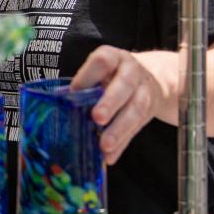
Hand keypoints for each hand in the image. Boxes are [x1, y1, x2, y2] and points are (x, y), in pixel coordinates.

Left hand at [71, 45, 165, 164]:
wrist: (153, 78)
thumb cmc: (114, 75)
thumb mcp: (101, 71)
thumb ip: (86, 84)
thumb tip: (60, 100)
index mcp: (114, 58)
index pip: (103, 61)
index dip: (88, 75)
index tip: (75, 91)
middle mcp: (132, 71)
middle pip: (124, 86)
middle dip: (110, 102)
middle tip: (97, 118)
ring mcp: (145, 91)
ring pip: (136, 110)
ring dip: (119, 129)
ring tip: (104, 145)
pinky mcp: (150, 111)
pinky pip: (137, 129)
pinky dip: (123, 144)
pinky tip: (110, 156)